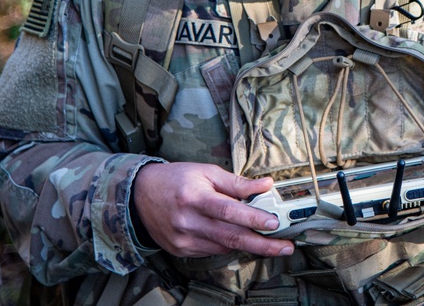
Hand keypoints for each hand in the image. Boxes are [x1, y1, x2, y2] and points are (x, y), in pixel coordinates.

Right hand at [132, 162, 294, 257]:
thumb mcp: (206, 172)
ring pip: (224, 246)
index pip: (229, 211)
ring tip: (271, 242)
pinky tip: (239, 238)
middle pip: (231, 237)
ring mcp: (183, 240)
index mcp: (195, 198)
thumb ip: (237, 182)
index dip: (253, 218)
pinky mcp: (181, 250)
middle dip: (262, 245)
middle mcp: (188, 222)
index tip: (275, 223)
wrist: (138, 196)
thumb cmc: (176, 179)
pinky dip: (229, 244)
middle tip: (285, 248)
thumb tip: (266, 185)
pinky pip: (213, 250)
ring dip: (249, 245)